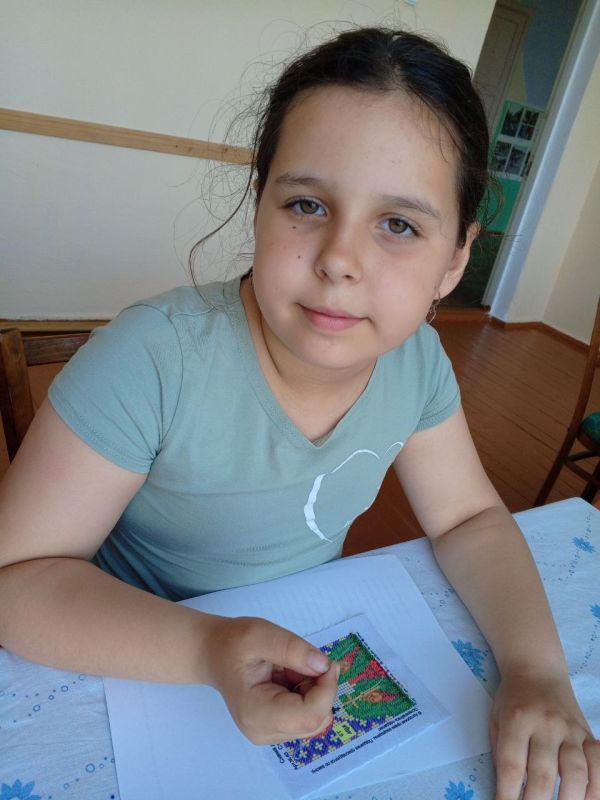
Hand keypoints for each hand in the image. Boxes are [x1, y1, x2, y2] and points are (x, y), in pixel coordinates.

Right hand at [204, 616, 339, 744]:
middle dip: (320, 688)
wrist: (213, 653)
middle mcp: (264, 732)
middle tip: (303, 660)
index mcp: (257, 713)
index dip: (327, 690)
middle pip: (315, 720)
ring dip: (313, 689)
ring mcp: (271, 733)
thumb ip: (293, 649)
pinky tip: (288, 676)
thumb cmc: (232, 643)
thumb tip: (325, 666)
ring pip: (315, 717)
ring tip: (289, 667)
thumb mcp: (261, 634)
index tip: (328, 662)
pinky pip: (307, 714)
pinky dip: (307, 692)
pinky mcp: (277, 728)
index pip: (309, 716)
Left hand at [490, 671, 599, 798]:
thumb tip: (509, 791)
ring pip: (576, 773)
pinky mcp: (588, 735)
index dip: (508, 795)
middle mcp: (546, 725)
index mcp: (517, 719)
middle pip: (544, 775)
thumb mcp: (496, 719)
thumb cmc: (512, 699)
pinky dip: (596, 788)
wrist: (537, 669)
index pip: (512, 766)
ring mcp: (571, 730)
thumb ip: (501, 753)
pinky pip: (599, 765)